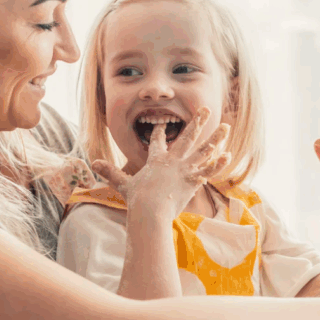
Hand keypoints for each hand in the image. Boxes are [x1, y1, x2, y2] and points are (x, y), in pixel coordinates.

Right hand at [91, 107, 230, 219]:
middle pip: (187, 137)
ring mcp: (184, 169)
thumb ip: (111, 173)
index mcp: (156, 159)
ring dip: (215, 138)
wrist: (149, 211)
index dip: (158, 131)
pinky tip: (227, 154)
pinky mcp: (193, 179)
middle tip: (205, 109)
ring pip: (203, 150)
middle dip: (197, 122)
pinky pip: (208, 170)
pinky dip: (217, 163)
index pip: (157, 141)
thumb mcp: (122, 184)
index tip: (161, 123)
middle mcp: (172, 160)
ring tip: (225, 127)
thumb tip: (93, 164)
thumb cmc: (137, 199)